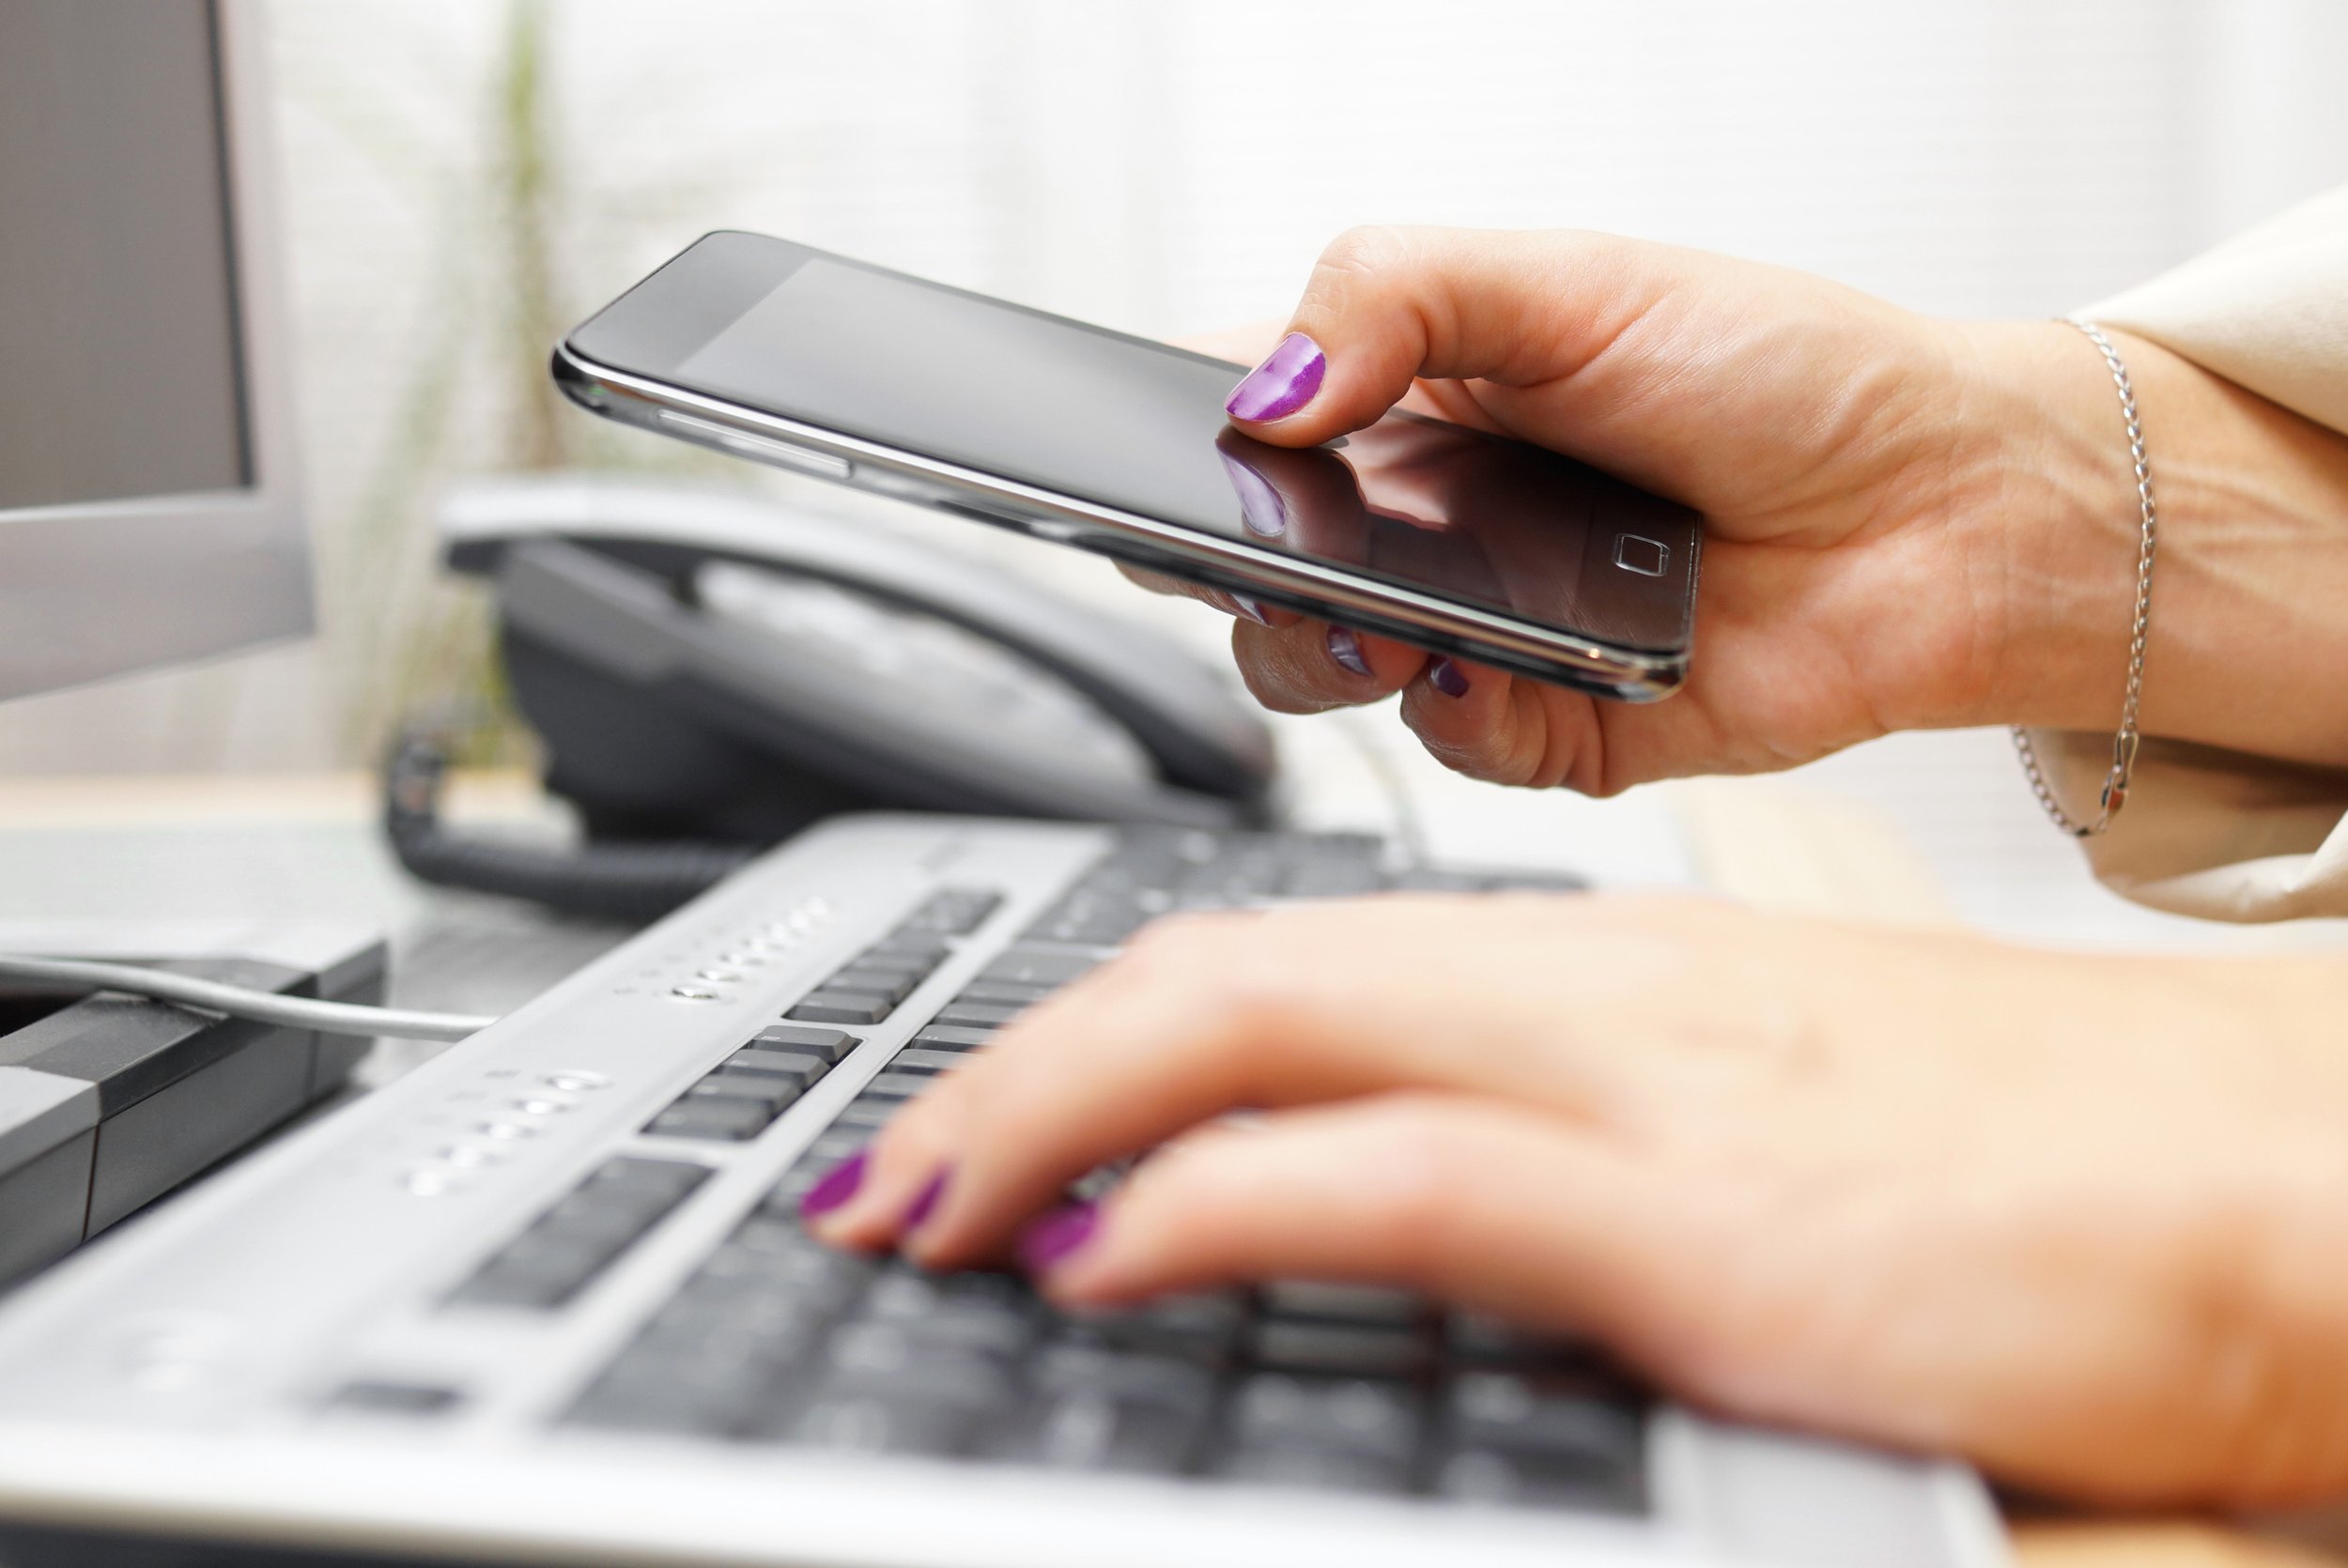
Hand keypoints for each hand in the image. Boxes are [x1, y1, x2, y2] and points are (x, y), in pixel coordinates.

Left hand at [809, 894, 2347, 1505]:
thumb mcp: (1746, 1123)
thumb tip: (1403, 1192)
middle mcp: (1581, 994)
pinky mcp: (1701, 1211)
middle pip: (1224, 971)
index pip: (1280, 954)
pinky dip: (1213, 1197)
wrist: (2269, 1170)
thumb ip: (1565, 1142)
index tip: (989, 1105)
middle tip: (893, 1160)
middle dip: (1021, 1061)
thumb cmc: (2029, 1160)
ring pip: (1260, 1030)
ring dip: (1052, 1109)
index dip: (1097, 1021)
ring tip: (926, 1198)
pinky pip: (1395, 1173)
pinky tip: (1107, 1254)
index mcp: (1588, 972)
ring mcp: (1633, 1087)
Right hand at [1157, 226, 2347, 789]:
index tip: (1146, 462)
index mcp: (1416, 399)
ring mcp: (1483, 632)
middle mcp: (1432, 523)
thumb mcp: (1573, 281)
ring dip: (1322, 652)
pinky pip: (1453, 748)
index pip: (1246, 425)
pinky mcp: (1549, 730)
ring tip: (1380, 617)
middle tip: (1254, 552)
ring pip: (1325, 674)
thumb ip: (1396, 295)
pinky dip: (1454, 718)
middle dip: (1227, 571)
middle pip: (1248, 568)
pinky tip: (1491, 668)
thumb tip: (1265, 391)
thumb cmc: (1785, 374)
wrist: (1948, 509)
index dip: (1183, 447)